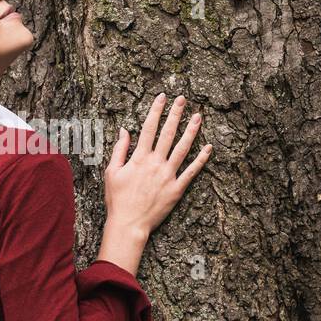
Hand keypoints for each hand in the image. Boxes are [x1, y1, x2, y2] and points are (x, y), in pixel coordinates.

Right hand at [104, 93, 212, 241]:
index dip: (156, 111)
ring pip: (182, 149)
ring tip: (198, 116)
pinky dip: (201, 159)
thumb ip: (119, 149)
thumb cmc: (117, 199)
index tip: (162, 97)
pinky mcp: (177, 189)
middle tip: (183, 99)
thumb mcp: (112, 172)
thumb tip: (124, 130)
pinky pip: (192, 171)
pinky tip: (208, 147)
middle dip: (175, 114)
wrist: (128, 223)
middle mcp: (155, 163)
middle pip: (168, 133)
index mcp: (139, 158)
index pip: (149, 128)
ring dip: (191, 131)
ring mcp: (168, 175)